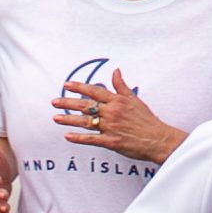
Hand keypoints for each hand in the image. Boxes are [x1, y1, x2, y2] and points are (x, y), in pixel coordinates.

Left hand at [55, 69, 185, 162]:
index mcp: (117, 101)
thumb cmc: (147, 120)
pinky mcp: (111, 142)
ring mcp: (111, 127)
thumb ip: (122, 86)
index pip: (94, 91)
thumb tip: (116, 71)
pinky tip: (67, 136)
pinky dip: (79, 138)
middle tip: (54, 101)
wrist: (157, 139)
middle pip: (86, 105)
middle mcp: (112, 112)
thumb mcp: (135, 99)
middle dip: (68, 103)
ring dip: (69, 119)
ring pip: (85, 122)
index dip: (79, 87)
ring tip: (55, 118)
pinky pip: (92, 139)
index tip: (66, 85)